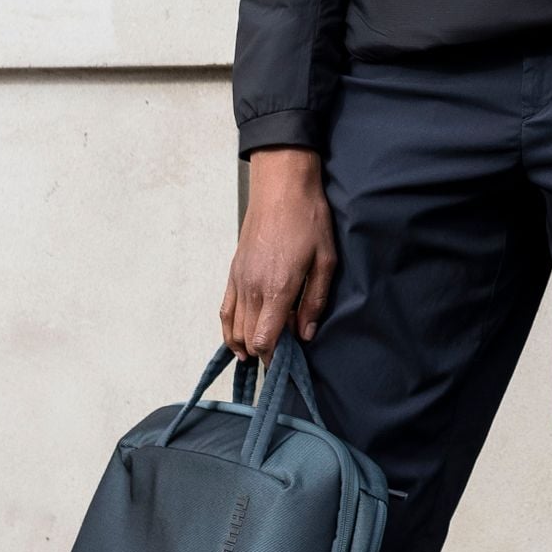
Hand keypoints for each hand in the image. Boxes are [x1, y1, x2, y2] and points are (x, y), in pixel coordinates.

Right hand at [219, 146, 337, 368]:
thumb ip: (314, 301)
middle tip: (283, 360)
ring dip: (246, 345)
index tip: (288, 365)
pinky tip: (240, 340)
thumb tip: (305, 334)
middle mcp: (252, 287)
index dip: (274, 358)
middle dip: (264, 354)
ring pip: (234, 327)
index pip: (265, 339)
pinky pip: (225, 309)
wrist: (281, 187)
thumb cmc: (308, 220)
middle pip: (248, 338)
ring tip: (263, 355)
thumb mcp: (325, 261)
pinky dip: (230, 328)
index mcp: (277, 288)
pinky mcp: (234, 271)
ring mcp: (239, 279)